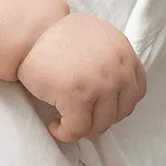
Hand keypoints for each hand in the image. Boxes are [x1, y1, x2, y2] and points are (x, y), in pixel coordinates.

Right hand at [16, 13, 146, 142]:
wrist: (29, 32)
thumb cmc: (57, 37)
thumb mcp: (98, 39)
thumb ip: (112, 60)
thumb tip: (114, 89)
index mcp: (124, 54)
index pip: (136, 92)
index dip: (118, 105)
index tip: (100, 107)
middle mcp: (117, 69)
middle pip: (120, 112)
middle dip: (100, 119)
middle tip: (81, 117)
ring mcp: (98, 84)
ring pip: (100, 125)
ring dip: (84, 128)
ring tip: (68, 121)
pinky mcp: (75, 96)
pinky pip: (77, 130)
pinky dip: (65, 133)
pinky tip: (54, 125)